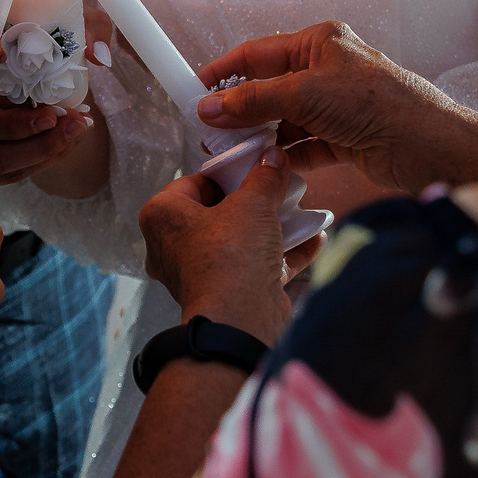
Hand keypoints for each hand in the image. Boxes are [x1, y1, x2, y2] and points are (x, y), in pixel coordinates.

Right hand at [0, 55, 93, 185]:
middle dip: (43, 143)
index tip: (52, 112)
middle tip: (77, 123)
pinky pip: (5, 176)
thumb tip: (9, 48)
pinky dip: (37, 160)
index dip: (16, 123)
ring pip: (5, 172)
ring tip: (78, 131)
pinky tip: (62, 142)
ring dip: (47, 153)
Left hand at [138, 151, 296, 343]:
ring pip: (238, 242)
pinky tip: (315, 239)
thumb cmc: (231, 253)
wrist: (240, 322)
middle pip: (216, 214)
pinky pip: (255, 267)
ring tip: (300, 211)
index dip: (223, 173)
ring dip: (271, 228)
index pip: (190, 184)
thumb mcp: (253, 204)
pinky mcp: (227, 296)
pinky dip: (283, 254)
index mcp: (162, 218)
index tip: (251, 168)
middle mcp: (173, 247)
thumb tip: (274, 156)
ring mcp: (200, 274)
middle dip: (251, 202)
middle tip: (276, 188)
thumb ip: (265, 177)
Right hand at [192, 22, 466, 192]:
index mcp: (321, 43)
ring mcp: (337, 106)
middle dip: (241, 110)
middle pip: (270, 89)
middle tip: (210, 130)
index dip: (225, 71)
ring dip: (261, 137)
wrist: (428, 146)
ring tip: (233, 154)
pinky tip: (266, 168)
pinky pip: (303, 146)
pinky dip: (284, 156)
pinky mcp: (345, 138)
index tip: (196, 88)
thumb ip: (254, 100)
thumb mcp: (306, 94)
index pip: (259, 53)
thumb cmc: (379, 103)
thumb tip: (212, 106)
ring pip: (285, 120)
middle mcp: (328, 71)